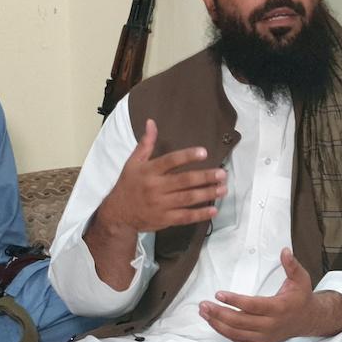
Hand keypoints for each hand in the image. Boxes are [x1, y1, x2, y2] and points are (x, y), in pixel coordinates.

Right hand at [94, 118, 225, 234]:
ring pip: (187, 198)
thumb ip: (146, 143)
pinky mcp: (164, 219)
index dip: (187, 156)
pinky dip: (199, 214)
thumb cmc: (128, 185)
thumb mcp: (133, 162)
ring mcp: (161, 204)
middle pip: (184, 181)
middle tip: (222, 173)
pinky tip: (213, 210)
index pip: (170, 161)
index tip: (204, 152)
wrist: (118, 214)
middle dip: (205, 177)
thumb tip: (151, 122)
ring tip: (223, 189)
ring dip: (207, 193)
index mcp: (149, 171)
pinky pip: (185, 217)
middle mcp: (155, 187)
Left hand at [198, 248, 341, 341]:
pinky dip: (224, 333)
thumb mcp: (301, 279)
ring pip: (236, 333)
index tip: (218, 294)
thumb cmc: (301, 297)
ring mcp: (264, 336)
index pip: (252, 306)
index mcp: (278, 308)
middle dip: (219, 313)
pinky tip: (214, 323)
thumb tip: (284, 251)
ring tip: (204, 313)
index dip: (234, 301)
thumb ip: (292, 265)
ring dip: (218, 323)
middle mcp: (270, 325)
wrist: (308, 320)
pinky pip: (239, 340)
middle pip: (240, 322)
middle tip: (203, 305)